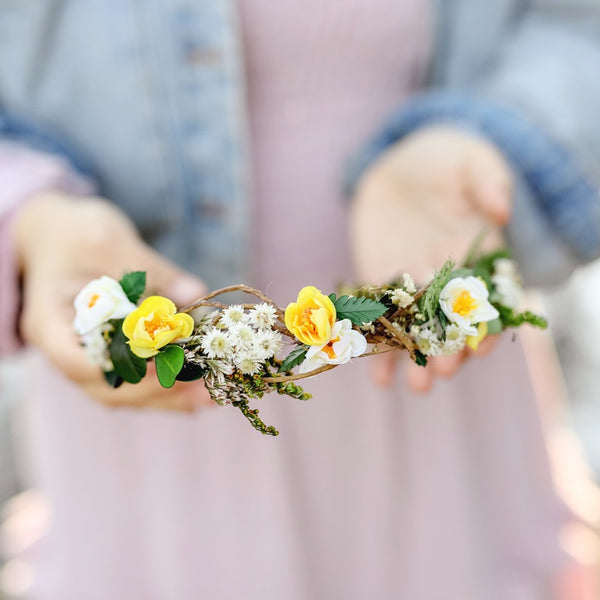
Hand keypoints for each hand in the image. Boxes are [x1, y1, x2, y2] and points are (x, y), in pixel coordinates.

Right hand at [16, 192, 211, 411]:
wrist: (60, 237)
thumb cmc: (76, 234)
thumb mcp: (111, 240)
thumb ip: (152, 269)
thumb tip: (194, 293)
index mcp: (49, 321)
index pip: (75, 361)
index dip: (120, 368)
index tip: (163, 363)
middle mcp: (66, 349)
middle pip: (106, 387)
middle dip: (157, 390)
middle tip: (202, 389)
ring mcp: (87, 357)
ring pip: (124, 392)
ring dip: (167, 397)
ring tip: (208, 396)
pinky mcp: (111, 354)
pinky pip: (136, 380)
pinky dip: (166, 386)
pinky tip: (199, 387)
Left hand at [350, 126, 512, 391]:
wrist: (400, 166)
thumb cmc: (444, 159)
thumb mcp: (469, 161)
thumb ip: (486, 182)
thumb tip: (500, 209)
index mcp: (478, 255)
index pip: (487, 296)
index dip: (487, 323)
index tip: (482, 347)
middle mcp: (448, 278)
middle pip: (451, 322)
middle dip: (448, 349)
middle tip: (442, 373)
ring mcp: (414, 285)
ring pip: (417, 330)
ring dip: (415, 359)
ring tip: (415, 387)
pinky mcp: (381, 285)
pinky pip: (380, 321)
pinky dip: (378, 348)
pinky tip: (377, 377)